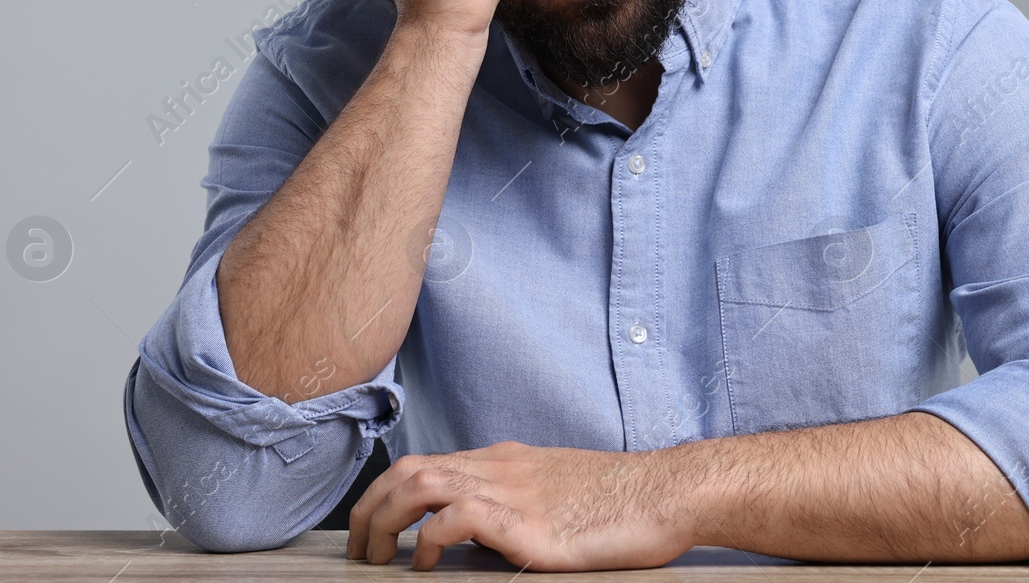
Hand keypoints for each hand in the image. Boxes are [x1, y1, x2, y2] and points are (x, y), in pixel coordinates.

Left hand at [345, 441, 696, 571]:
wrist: (669, 493)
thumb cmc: (625, 502)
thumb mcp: (559, 495)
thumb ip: (518, 506)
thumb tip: (482, 536)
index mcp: (507, 461)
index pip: (427, 463)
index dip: (386, 496)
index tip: (371, 531)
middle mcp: (502, 468)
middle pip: (410, 469)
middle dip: (370, 509)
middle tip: (359, 551)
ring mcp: (514, 491)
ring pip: (421, 484)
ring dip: (386, 521)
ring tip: (378, 559)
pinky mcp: (528, 522)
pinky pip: (458, 516)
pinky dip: (429, 540)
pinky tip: (426, 567)